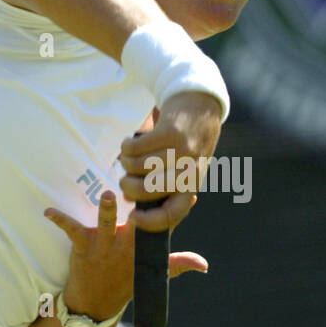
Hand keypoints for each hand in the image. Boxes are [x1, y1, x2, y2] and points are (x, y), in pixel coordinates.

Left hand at [43, 191, 209, 319]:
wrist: (94, 305)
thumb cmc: (124, 282)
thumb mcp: (153, 274)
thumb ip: (179, 264)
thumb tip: (204, 264)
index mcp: (142, 249)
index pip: (162, 226)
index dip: (176, 209)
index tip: (189, 193)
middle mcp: (125, 246)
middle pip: (136, 223)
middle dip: (143, 207)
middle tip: (149, 190)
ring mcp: (104, 246)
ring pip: (106, 225)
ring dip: (105, 211)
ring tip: (107, 195)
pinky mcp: (83, 247)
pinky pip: (71, 231)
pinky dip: (60, 220)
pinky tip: (49, 212)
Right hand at [117, 91, 222, 231]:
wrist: (201, 105)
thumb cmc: (186, 142)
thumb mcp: (184, 168)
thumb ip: (162, 186)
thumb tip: (130, 198)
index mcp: (192, 184)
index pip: (174, 213)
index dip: (150, 221)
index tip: (132, 217)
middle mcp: (189, 170)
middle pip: (148, 190)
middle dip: (128, 187)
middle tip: (124, 181)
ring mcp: (180, 151)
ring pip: (138, 167)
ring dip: (126, 163)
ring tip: (128, 158)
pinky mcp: (169, 132)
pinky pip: (135, 147)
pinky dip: (126, 147)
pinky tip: (129, 143)